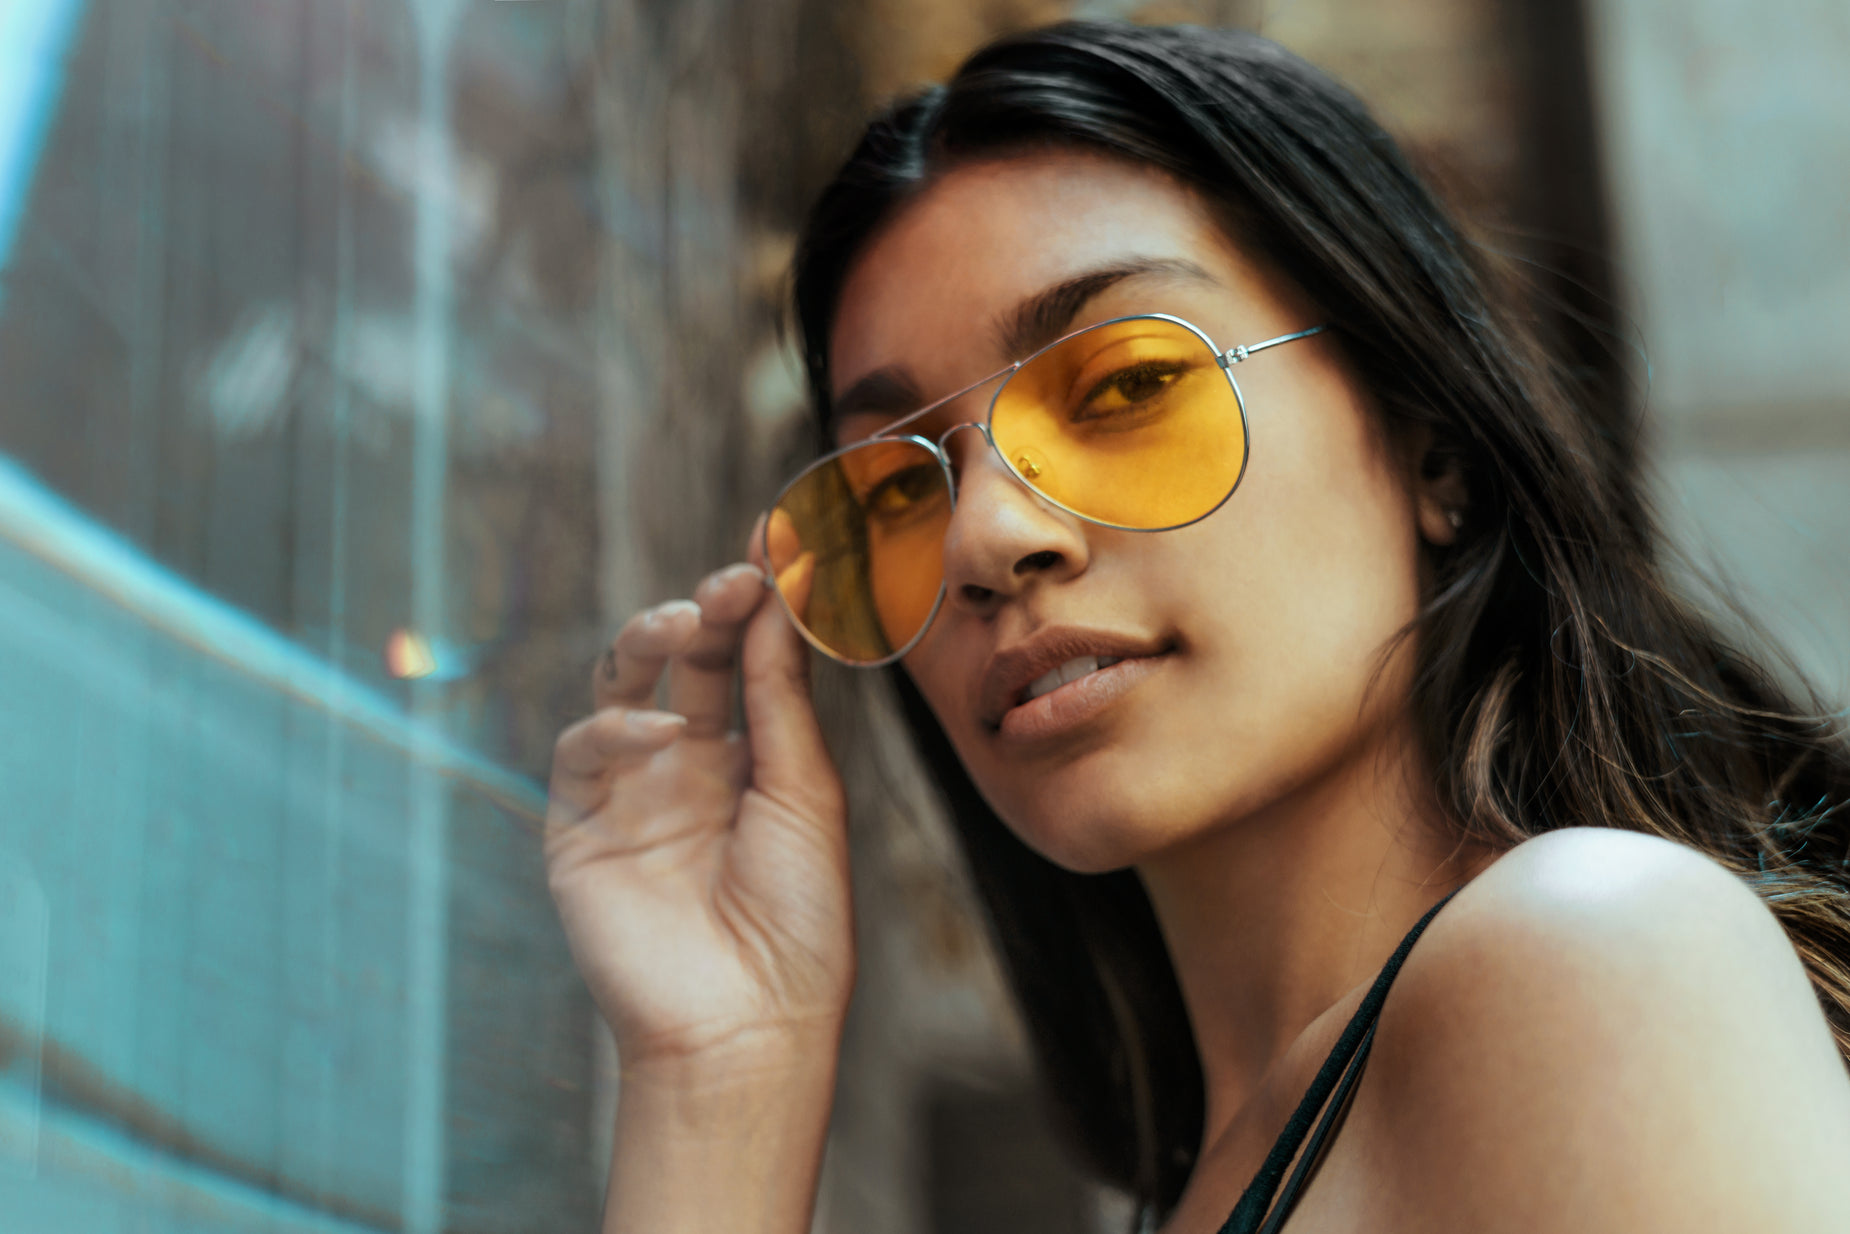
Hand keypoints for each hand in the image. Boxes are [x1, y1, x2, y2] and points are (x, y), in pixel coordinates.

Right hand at [545, 541, 852, 1071]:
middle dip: (710, 609)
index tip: (776, 544)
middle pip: (690, 661)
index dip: (756, 604)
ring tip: (691, 621)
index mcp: (750, 759)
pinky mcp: (580, 826)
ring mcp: (631, 791)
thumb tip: (779, 602)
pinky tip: (665, 734)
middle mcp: (688, 764)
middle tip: (739, 577)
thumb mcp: (803, 793)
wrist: (747, 1021)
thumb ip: (779, 698)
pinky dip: (617, 727)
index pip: (746, 660)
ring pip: (622, 685)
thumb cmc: (797, 918)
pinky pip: (582, 750)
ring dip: (650, 640)